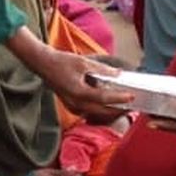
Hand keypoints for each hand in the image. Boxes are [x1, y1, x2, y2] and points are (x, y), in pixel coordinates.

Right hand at [12, 31, 133, 118]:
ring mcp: (72, 106)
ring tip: (122, 105)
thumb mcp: (84, 63)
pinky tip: (107, 103)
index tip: (132, 97)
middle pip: (102, 111)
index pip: (104, 99)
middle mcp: (76, 103)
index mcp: (79, 93)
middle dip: (118, 109)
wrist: (43, 64)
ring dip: (109, 110)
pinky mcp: (71, 105)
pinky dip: (100, 109)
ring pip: (96, 113)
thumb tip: (118, 74)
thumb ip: (103, 70)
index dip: (119, 98)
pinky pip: (89, 111)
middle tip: (131, 105)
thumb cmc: (62, 62)